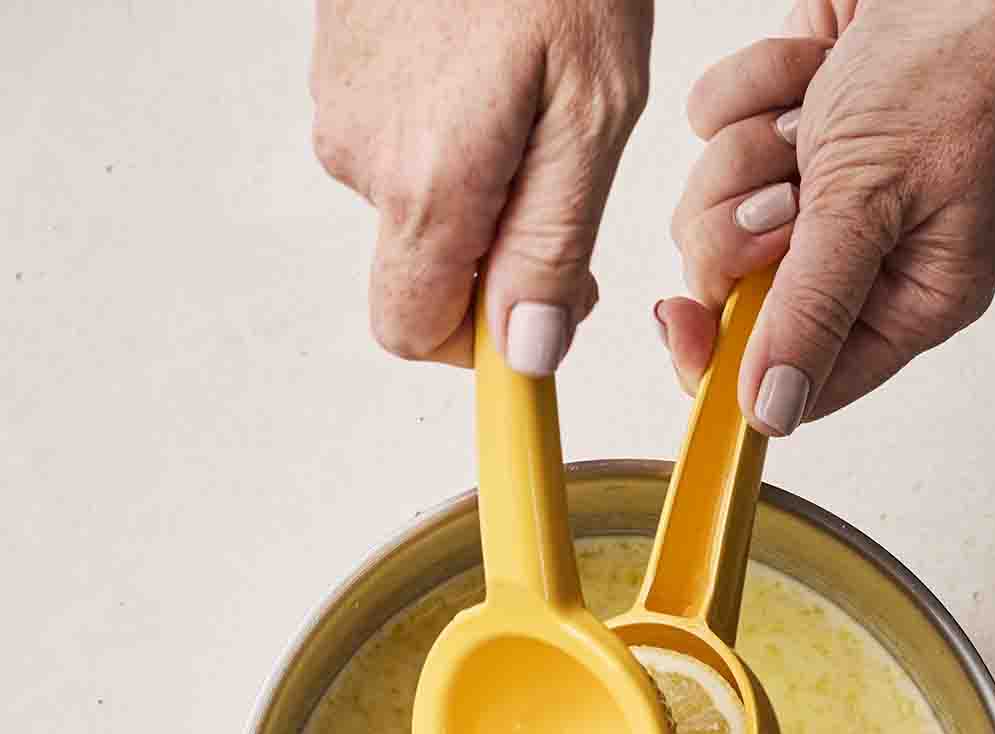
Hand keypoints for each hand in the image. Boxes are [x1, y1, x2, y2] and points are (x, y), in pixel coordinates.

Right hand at [311, 0, 652, 371]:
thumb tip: (527, 351)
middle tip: (562, 165)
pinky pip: (391, 129)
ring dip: (471, 171)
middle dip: (492, 244)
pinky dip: (443, 115)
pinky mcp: (336, 58)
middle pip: (420, 265)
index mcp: (426, 184)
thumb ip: (551, 242)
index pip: (415, 332)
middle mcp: (362, 154)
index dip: (480, 339)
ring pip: (410, 193)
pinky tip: (487, 53)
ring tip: (525, 84)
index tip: (545, 302)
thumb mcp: (591, 107)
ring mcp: (338, 102)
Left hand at [657, 0, 994, 432]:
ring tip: (813, 111)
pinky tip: (810, 69)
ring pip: (710, 211)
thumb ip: (812, 310)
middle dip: (740, 228)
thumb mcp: (873, 203)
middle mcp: (862, 258)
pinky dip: (747, 88)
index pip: (795, 379)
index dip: (726, 363)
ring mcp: (820, 192)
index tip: (681, 321)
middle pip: (734, 293)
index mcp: (906, 302)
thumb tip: (773, 412)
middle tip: (786, 187)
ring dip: (745, 151)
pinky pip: (712, 129)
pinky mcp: (787, 127)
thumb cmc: (958, 66)